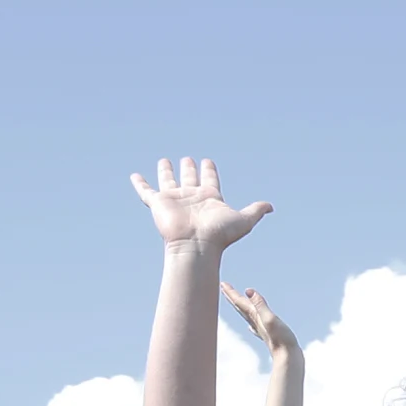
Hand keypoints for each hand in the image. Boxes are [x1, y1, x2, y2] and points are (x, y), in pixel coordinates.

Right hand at [134, 155, 272, 253]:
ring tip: (165, 161)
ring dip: (167, 171)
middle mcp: (191, 197)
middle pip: (189, 178)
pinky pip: (146, 191)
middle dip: (189, 169)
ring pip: (168, 181)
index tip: (208, 161)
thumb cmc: (219, 235)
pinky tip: (134, 175)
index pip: (209, 180)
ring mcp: (174, 200)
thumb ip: (255, 211)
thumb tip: (271, 207)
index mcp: (209, 198)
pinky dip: (139, 183)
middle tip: (188, 160)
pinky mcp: (158, 204)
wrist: (196, 246)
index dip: (209, 170)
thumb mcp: (243, 220)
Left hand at [224, 281, 298, 359]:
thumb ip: (260, 305)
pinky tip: (250, 326)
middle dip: (232, 297)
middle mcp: (255, 323)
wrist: (288, 358)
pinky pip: (255, 326)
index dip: (231, 292)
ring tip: (236, 301)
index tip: (222, 283)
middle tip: (224, 287)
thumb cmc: (281, 339)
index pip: (240, 301)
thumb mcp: (271, 318)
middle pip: (240, 307)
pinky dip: (251, 322)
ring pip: (247, 315)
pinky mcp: (268, 336)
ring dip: (241, 307)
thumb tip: (249, 291)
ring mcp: (261, 330)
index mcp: (255, 316)